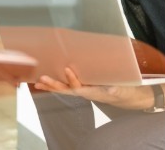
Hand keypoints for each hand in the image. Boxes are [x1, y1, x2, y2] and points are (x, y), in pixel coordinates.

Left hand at [32, 68, 153, 109]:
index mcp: (94, 92)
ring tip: (38, 82)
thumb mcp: (123, 90)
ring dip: (51, 85)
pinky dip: (57, 82)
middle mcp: (85, 92)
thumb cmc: (124, 91)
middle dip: (54, 85)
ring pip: (64, 88)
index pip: (80, 88)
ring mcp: (83, 89)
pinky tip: (48, 79)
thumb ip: (117, 90)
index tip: (68, 69)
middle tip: (42, 79)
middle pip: (67, 90)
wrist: (126, 96)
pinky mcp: (83, 85)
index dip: (73, 80)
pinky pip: (67, 85)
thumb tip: (112, 90)